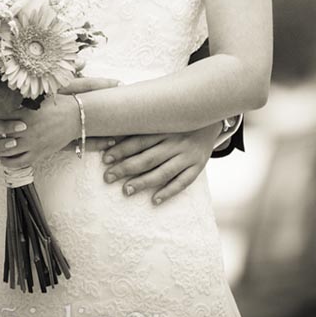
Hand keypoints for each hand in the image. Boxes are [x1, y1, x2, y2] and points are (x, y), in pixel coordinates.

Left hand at [0, 76, 119, 169]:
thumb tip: (5, 87)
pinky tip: (2, 157)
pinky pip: (18, 162)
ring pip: (6, 152)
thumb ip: (22, 97)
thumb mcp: (39, 97)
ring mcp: (33, 144)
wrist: (77, 117)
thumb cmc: (59, 104)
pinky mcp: (38, 154)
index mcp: (26, 115)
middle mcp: (27, 131)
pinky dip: (7, 161)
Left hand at [101, 122, 220, 203]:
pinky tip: (154, 200)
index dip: (121, 150)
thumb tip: (114, 130)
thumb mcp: (162, 116)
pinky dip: (169, 192)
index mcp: (164, 128)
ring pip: (163, 172)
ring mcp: (188, 155)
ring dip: (143, 182)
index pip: (139, 141)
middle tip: (108, 178)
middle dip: (126, 168)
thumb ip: (143, 122)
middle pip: (147, 158)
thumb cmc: (177, 118)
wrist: (210, 117)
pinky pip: (183, 182)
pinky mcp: (198, 166)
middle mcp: (175, 142)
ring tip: (126, 190)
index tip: (105, 159)